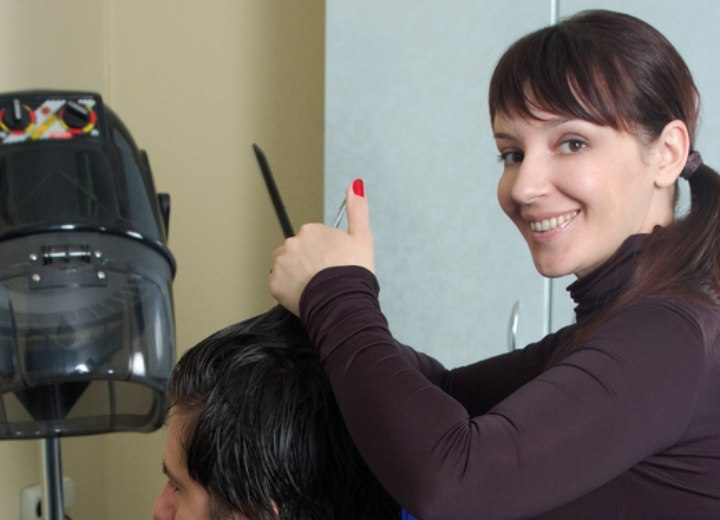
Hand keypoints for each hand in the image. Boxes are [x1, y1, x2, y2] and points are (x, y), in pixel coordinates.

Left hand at [269, 179, 373, 315]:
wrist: (343, 304)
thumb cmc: (354, 272)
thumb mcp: (362, 237)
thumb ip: (357, 208)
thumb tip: (355, 184)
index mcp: (310, 230)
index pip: (313, 240)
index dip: (325, 253)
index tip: (334, 264)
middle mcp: (291, 243)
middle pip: (297, 252)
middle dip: (308, 262)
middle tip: (326, 277)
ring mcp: (281, 264)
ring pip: (286, 267)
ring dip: (296, 275)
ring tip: (316, 287)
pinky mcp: (274, 284)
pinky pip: (279, 285)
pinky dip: (289, 290)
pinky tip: (305, 294)